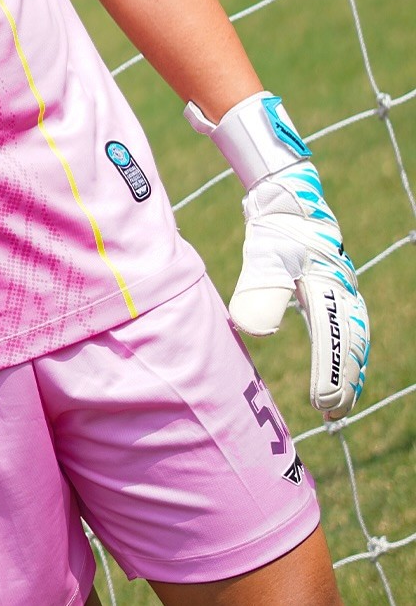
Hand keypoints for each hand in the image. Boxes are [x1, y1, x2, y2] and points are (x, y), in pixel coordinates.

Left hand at [232, 161, 368, 420]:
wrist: (285, 192)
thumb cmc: (276, 225)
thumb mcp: (264, 256)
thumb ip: (260, 291)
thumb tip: (253, 331)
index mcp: (331, 288)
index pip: (334, 342)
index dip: (330, 375)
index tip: (321, 405)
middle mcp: (342, 289)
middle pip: (352, 343)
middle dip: (346, 378)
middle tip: (335, 412)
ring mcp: (339, 284)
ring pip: (353, 334)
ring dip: (349, 366)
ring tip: (343, 398)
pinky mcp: (329, 281)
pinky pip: (344, 321)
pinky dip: (345, 345)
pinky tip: (336, 359)